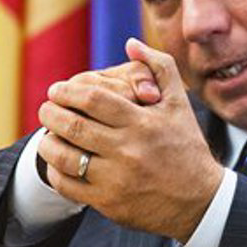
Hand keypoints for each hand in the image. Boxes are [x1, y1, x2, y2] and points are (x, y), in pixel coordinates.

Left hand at [36, 39, 223, 241]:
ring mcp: (116, 179)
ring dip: (47, 142)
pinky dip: (56, 172)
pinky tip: (59, 162)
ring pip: (64, 157)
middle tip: (46, 108)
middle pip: (73, 126)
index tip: (57, 90)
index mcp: (142, 122)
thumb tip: (131, 43)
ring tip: (48, 134)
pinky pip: (68, 186)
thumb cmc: (187, 145)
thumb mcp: (179, 103)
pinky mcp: (109, 203)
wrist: (200, 200)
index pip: (93, 99)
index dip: (67, 91)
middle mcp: (128, 150)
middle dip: (50, 113)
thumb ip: (158, 67)